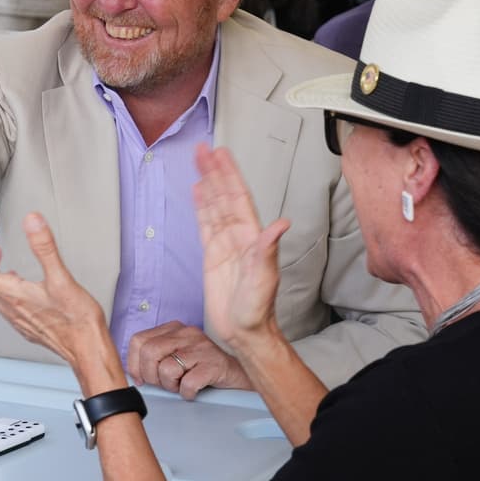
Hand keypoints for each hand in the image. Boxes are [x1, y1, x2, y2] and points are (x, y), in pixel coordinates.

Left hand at [0, 213, 115, 370]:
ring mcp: (16, 316)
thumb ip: (44, 247)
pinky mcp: (25, 321)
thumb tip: (32, 221)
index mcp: (12, 293)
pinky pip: (1, 298)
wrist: (87, 349)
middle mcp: (9, 306)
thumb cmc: (77, 320)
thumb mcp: (61, 278)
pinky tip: (12, 275)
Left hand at [127, 321, 250, 399]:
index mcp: (174, 329)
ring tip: (181, 385)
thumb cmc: (203, 367)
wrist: (238, 374)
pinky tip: (194, 390)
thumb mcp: (177, 356)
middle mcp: (187, 333)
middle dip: (151, 376)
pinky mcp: (214, 364)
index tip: (140, 378)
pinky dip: (187, 393)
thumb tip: (132, 373)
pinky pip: (188, 383)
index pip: (138, 340)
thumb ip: (156, 357)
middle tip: (163, 385)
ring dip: (171, 386)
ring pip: (166, 369)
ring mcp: (201, 347)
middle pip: (150, 353)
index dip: (134, 363)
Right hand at [193, 145, 290, 348]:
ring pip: (213, 206)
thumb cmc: (258, 309)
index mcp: (252, 237)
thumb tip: (281, 223)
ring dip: (207, 183)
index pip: (238, 198)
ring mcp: (225, 245)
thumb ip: (268, 250)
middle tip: (204, 149)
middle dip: (215, 172)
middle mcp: (239, 236)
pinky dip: (201, 206)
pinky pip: (205, 225)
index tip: (221, 154)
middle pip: (224, 196)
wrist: (245, 331)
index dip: (229, 175)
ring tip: (199, 162)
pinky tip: (198, 192)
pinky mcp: (213, 256)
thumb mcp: (264, 279)